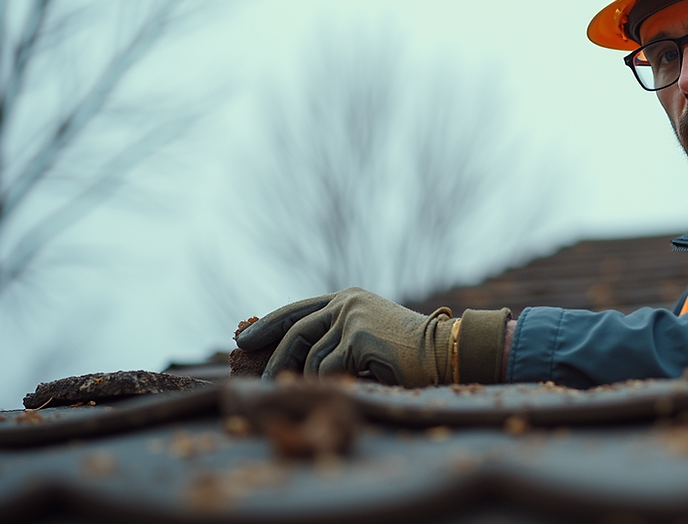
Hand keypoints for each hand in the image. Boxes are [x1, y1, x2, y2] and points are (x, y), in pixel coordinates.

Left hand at [235, 287, 454, 386]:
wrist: (441, 352)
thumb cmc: (405, 353)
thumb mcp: (365, 336)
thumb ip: (335, 336)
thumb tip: (294, 358)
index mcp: (347, 298)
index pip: (298, 309)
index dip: (269, 323)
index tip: (246, 338)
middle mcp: (347, 302)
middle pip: (296, 330)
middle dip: (277, 357)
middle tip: (265, 381)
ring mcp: (352, 317)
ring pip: (312, 356)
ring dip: (315, 378)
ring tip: (325, 390)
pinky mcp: (358, 337)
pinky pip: (327, 368)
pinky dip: (332, 382)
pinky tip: (349, 385)